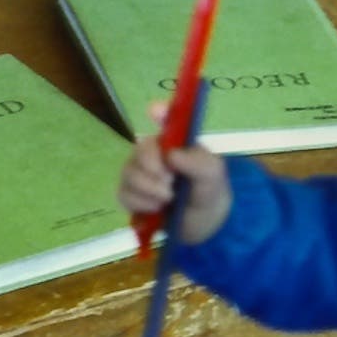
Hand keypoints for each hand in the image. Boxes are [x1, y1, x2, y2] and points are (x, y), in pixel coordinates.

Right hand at [116, 101, 232, 246]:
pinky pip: (124, 193)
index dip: (159, 111)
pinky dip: (141, 202)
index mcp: (176, 141)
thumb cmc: (210, 191)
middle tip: (170, 181)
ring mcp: (140, 173)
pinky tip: (156, 209)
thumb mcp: (213, 175)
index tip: (156, 111)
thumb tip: (171, 155)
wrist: (204, 226)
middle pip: (140, 149)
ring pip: (129, 173)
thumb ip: (198, 162)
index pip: (165, 118)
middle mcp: (155, 153)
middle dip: (153, 166)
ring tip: (168, 198)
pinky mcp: (131, 195)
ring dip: (149, 188)